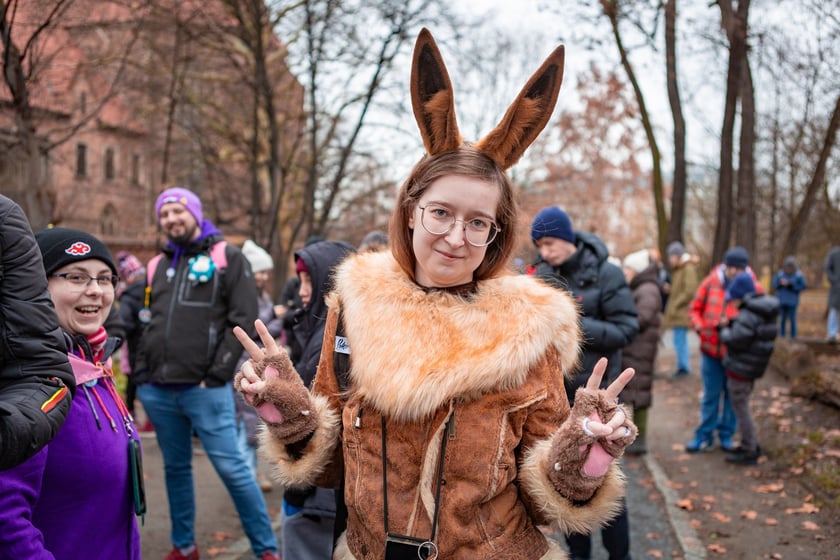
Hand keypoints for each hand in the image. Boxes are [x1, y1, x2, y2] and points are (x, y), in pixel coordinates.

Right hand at [233, 320, 318, 444]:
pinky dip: (243, 387)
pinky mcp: (250, 387)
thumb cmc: (293, 402)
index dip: (263, 333)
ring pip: (245, 367)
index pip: (270, 344)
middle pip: (253, 349)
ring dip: (248, 376)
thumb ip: (268, 387)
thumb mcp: (284, 392)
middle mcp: (266, 367)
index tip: (257, 321)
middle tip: (235, 327)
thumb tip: (252, 385)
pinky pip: (241, 382)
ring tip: (255, 387)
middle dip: (243, 338)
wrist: (288, 416)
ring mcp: (257, 376)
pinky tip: (251, 395)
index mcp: (279, 363)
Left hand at [547, 358, 636, 501]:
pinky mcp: (621, 435)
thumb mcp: (572, 436)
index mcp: (586, 407)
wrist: (578, 465)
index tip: (603, 359)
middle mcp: (601, 411)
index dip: (598, 373)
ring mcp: (612, 422)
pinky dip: (620, 437)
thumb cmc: (569, 446)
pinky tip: (611, 442)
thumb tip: (604, 428)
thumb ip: (587, 428)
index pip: (592, 387)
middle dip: (622, 380)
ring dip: (614, 426)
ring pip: (620, 416)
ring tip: (605, 436)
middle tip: (631, 370)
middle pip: (613, 392)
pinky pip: (627, 431)